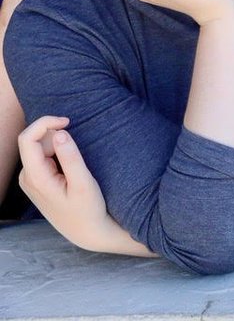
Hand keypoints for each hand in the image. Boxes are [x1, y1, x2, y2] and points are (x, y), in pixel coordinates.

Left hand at [17, 116, 114, 249]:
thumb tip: (60, 133)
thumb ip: (71, 157)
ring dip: (58, 147)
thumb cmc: (88, 209)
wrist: (85, 231)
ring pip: (39, 149)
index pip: (27, 139)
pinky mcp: (36, 181)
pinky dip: (57, 154)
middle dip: (56, 137)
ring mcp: (29, 179)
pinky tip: (70, 170)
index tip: (68, 122)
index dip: (45, 123)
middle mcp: (26, 177)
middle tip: (79, 150)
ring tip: (76, 166)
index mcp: (35, 177)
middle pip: (34, 141)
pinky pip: (43, 157)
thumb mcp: (84, 183)